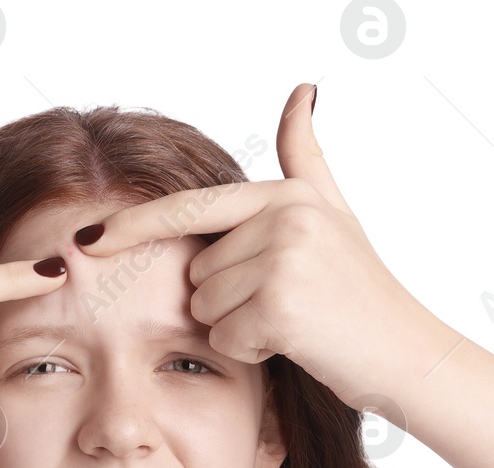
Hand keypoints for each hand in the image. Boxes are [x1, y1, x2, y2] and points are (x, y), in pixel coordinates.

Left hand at [74, 82, 442, 406]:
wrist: (407, 353)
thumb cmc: (364, 293)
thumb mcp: (334, 214)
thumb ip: (307, 158)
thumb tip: (301, 90)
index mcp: (286, 195)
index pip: (192, 208)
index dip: (134, 227)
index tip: (86, 243)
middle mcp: (284, 216)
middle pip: (197, 271)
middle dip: (227, 299)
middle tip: (286, 307)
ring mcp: (283, 258)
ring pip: (206, 306)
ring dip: (239, 326)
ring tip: (293, 324)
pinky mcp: (281, 305)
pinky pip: (225, 337)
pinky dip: (253, 351)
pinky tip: (295, 344)